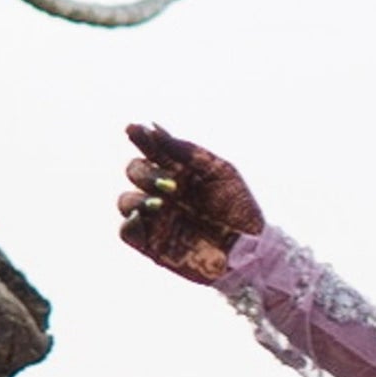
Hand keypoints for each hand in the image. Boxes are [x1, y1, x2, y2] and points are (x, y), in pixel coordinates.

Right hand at [117, 121, 262, 287]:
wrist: (249, 249)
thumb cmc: (239, 209)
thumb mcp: (219, 171)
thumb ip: (187, 151)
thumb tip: (154, 127)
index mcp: (179, 170)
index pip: (151, 149)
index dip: (139, 137)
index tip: (133, 128)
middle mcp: (163, 191)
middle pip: (134, 171)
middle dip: (147, 173)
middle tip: (173, 185)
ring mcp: (156, 218)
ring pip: (125, 200)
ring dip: (139, 198)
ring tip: (163, 203)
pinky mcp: (151, 244)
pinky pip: (125, 231)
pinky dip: (129, 222)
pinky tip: (144, 217)